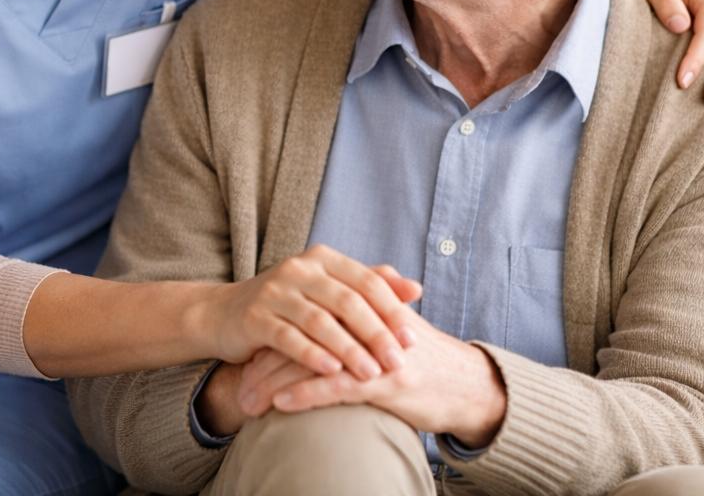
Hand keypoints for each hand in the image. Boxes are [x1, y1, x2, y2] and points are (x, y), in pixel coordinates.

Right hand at [202, 248, 420, 380]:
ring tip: (371, 374)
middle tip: (398, 361)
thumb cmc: (288, 305)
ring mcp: (275, 291)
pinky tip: (331, 372)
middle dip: (376, 333)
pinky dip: (312, 355)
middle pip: (347, 301)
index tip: (412, 339)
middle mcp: (299, 268)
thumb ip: (369, 286)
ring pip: (320, 321)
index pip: (366, 281)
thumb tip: (416, 288)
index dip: (392, 309)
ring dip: (349, 349)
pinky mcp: (256, 316)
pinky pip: (288, 337)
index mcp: (322, 258)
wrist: (224, 314)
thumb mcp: (327, 290)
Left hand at [246, 309, 506, 448]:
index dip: (278, 329)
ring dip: (275, 380)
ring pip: (314, 360)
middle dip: (267, 358)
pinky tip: (280, 404)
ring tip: (247, 397)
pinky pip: (336, 386)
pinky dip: (304, 394)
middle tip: (238, 378)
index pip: (310, 312)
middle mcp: (368, 323)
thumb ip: (364, 306)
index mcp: (365, 305)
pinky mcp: (385, 381)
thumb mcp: (392, 324)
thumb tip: (330, 299)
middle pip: (304, 334)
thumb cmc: (422, 357)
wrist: (465, 384)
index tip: (249, 350)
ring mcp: (377, 351)